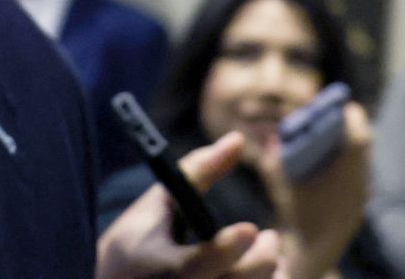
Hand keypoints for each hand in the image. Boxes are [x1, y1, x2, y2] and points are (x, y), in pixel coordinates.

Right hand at [95, 132, 283, 278]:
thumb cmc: (136, 245)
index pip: (200, 263)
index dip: (229, 248)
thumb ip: (198, 171)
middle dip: (263, 259)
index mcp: (162, 269)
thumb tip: (236, 140)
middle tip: (269, 239)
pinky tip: (258, 276)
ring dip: (268, 277)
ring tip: (268, 260)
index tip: (252, 228)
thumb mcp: (158, 205)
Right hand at [256, 102, 371, 278]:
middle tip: (338, 116)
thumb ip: (277, 159)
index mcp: (348, 174)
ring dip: (352, 144)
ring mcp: (363, 194)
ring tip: (335, 135)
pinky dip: (351, 161)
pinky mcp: (360, 204)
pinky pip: (361, 173)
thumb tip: (270, 136)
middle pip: (365, 145)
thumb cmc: (299, 217)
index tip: (344, 105)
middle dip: (352, 127)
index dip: (352, 117)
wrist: (313, 253)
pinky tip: (334, 161)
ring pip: (365, 159)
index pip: (359, 137)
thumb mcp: (285, 185)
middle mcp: (361, 182)